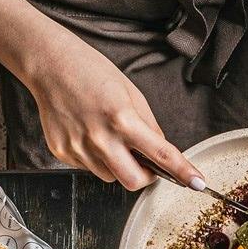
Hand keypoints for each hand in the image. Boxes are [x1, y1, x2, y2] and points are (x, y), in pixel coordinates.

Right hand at [22, 37, 198, 191]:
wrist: (49, 65)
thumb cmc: (90, 72)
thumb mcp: (130, 93)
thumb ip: (147, 125)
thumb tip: (159, 152)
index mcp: (123, 119)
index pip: (161, 154)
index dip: (182, 172)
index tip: (198, 183)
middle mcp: (100, 138)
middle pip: (133, 181)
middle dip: (144, 177)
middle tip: (144, 163)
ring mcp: (78, 148)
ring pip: (109, 176)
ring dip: (117, 165)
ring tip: (107, 136)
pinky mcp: (62, 152)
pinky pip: (88, 167)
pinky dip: (95, 157)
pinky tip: (87, 132)